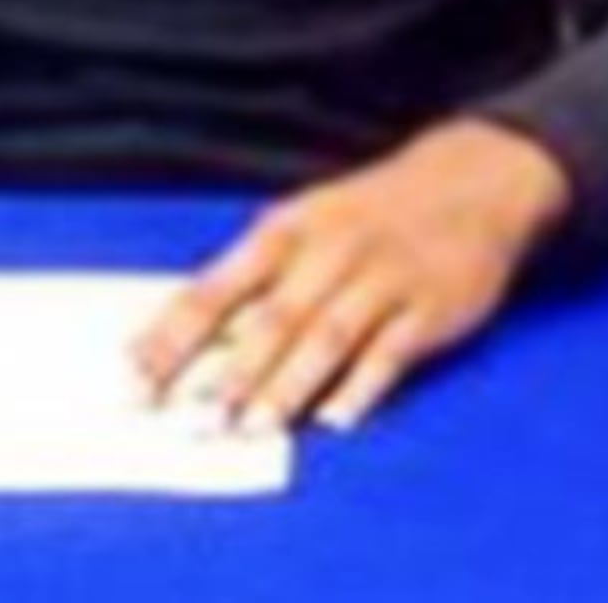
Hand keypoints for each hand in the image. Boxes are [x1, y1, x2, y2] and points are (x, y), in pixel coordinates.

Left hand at [130, 121, 572, 433]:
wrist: (472, 180)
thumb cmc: (367, 214)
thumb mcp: (305, 224)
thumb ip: (254, 279)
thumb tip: (189, 342)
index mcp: (287, 230)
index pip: (217, 287)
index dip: (173, 335)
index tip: (135, 377)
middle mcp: (331, 252)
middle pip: (273, 318)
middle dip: (230, 372)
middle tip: (194, 419)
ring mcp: (384, 278)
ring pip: (329, 336)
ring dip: (288, 385)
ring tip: (253, 427)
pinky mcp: (430, 306)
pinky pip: (392, 351)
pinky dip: (363, 385)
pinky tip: (336, 418)